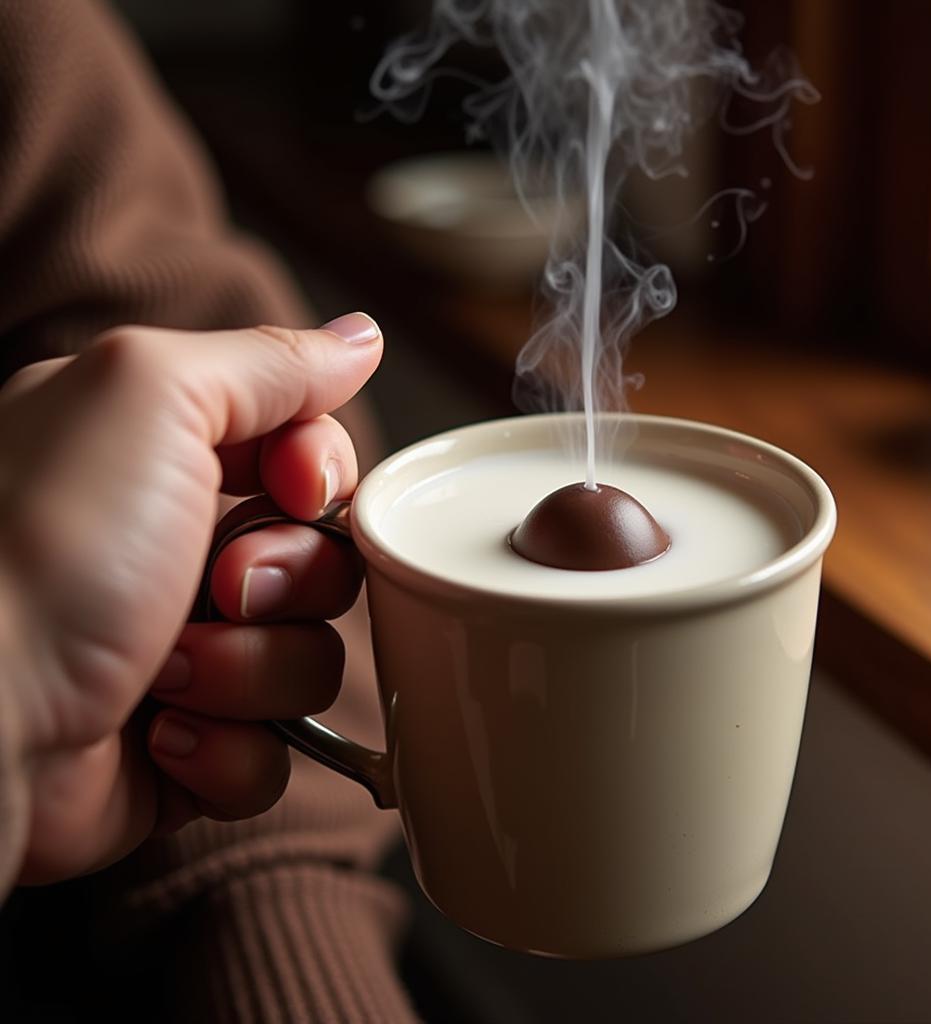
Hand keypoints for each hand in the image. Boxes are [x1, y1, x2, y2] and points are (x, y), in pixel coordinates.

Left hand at [0, 315, 382, 883]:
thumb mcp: (151, 397)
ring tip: (168, 676)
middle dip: (291, 579)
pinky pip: (274, 754)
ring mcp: (184, 654)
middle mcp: (173, 551)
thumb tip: (361, 338)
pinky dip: (230, 751)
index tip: (299, 489)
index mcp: (159, 457)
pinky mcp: (186, 747)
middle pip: (323, 559)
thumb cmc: (41, 548)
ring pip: (309, 659)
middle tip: (223, 586)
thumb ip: (267, 362)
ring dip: (253, 671)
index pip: (306, 454)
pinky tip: (161, 738)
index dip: (324, 474)